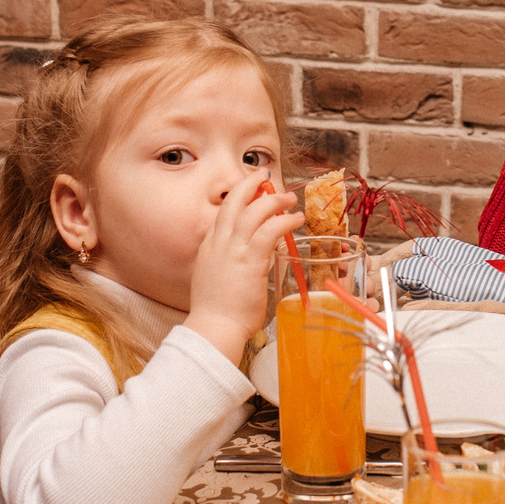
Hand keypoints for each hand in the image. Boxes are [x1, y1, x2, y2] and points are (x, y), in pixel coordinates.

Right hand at [183, 180, 300, 364]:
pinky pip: (270, 230)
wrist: (213, 327)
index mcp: (208, 248)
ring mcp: (233, 249)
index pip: (223, 215)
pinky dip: (284, 220)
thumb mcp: (215, 282)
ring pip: (254, 211)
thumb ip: (229, 268)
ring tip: (289, 199)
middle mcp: (218, 243)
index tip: (251, 192)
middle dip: (250, 184)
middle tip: (265, 176)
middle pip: (233, 201)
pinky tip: (296, 218)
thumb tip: (246, 267)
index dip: (238, 199)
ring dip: (274, 200)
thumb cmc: (217, 314)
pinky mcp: (251, 260)